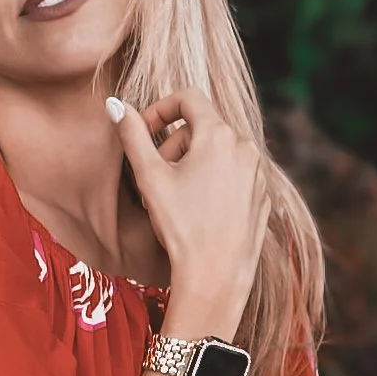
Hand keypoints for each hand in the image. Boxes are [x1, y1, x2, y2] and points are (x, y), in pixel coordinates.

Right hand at [105, 89, 267, 337]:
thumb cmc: (181, 225)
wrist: (215, 277)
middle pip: (202, 126)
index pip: (188, 98)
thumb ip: (132, 134)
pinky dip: (212, 181)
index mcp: (219, 135)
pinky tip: (197, 211)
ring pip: (218, 151)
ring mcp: (258, 174)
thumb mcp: (149, 176)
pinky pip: (233, 174)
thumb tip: (115, 104)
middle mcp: (245, 148)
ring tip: (173, 197)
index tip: (143, 131)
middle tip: (154, 175)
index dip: (160, 108)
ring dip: (191, 163)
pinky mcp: (261, 197)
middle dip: (172, 143)